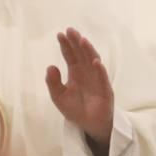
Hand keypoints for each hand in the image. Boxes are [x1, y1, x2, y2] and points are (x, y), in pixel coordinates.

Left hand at [45, 28, 113, 145]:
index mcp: (75, 72)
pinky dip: (99, 70)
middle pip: (81, 54)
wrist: (89, 125)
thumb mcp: (58, 97)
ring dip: (88, 51)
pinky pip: (102, 79)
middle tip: (70, 30)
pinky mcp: (105, 90)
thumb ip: (53, 83)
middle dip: (76, 42)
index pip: (70, 56)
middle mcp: (86, 73)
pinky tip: (95, 62)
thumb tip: (50, 66)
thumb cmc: (75, 109)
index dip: (66, 45)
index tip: (60, 34)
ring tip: (82, 40)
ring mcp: (96, 80)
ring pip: (92, 62)